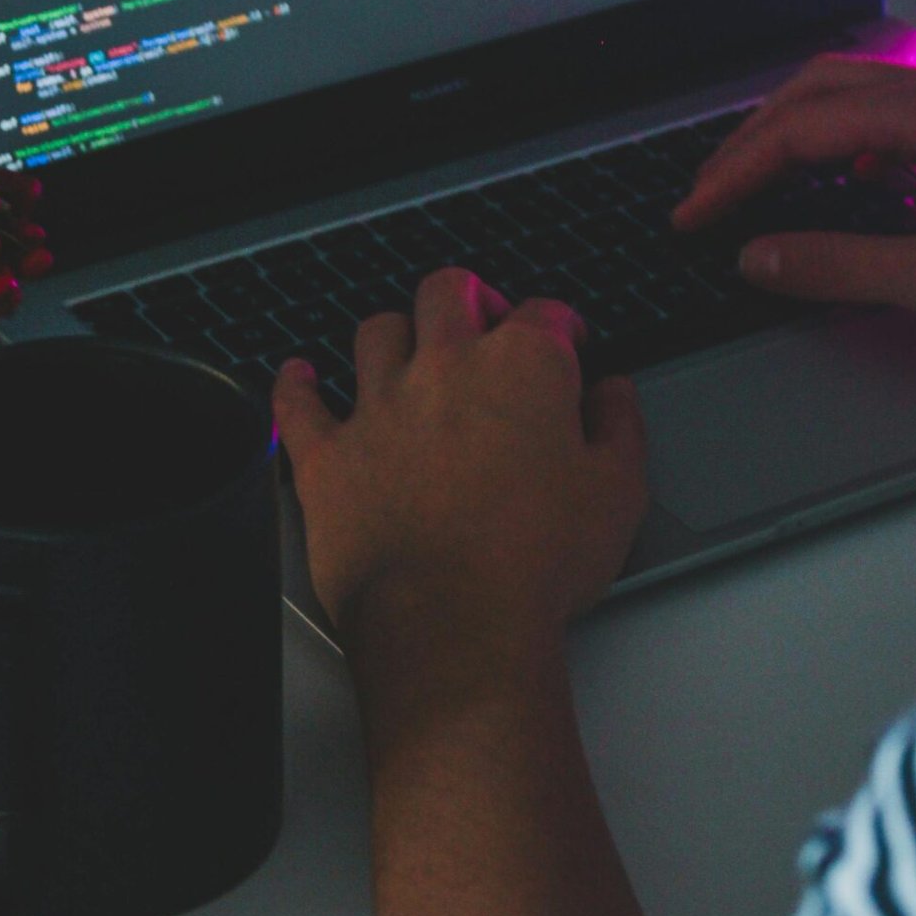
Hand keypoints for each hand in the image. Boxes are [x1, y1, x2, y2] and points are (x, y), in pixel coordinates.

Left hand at [272, 269, 647, 660]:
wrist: (452, 622)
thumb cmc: (536, 563)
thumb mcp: (617, 493)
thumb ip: (618, 428)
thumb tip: (614, 395)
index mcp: (522, 367)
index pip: (543, 314)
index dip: (560, 325)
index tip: (566, 342)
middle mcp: (444, 368)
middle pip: (448, 294)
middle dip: (470, 298)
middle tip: (483, 318)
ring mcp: (378, 407)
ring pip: (376, 332)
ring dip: (396, 333)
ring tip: (406, 348)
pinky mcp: (328, 455)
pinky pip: (298, 403)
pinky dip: (296, 384)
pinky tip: (299, 375)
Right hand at [672, 55, 915, 351]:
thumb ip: (841, 267)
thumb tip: (762, 257)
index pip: (797, 129)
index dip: (734, 173)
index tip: (696, 214)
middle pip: (816, 90)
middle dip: (751, 140)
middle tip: (709, 191)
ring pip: (856, 92)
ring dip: (797, 130)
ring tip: (759, 177)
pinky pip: (898, 110)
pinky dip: (849, 136)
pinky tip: (853, 177)